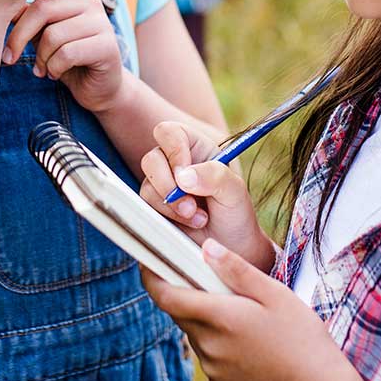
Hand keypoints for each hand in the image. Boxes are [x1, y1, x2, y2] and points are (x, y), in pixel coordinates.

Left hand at [3, 0, 124, 112]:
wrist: (97, 88)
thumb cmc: (66, 58)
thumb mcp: (44, 34)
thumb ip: (29, 17)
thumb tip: (0, 5)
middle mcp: (90, 1)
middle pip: (42, 9)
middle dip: (19, 37)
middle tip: (8, 58)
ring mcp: (101, 22)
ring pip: (53, 35)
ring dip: (41, 58)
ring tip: (42, 68)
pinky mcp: (107, 46)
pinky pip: (67, 54)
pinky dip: (54, 68)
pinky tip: (54, 74)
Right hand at [140, 120, 274, 269]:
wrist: (231, 247)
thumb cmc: (235, 213)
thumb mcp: (235, 191)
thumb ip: (214, 176)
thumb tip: (183, 176)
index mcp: (194, 147)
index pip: (169, 133)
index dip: (173, 151)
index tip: (186, 177)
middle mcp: (174, 162)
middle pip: (151, 159)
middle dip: (168, 185)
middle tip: (191, 206)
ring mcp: (162, 184)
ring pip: (147, 185)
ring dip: (171, 206)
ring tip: (198, 218)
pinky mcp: (154, 207)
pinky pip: (145, 207)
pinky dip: (167, 218)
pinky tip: (189, 224)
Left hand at [142, 241, 366, 380]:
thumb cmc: (302, 338)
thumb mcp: (274, 294)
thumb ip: (236, 270)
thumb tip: (206, 247)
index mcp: (218, 318)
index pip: (166, 297)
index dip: (151, 277)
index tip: (147, 260)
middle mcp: (208, 346)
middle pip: (180, 312)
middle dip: (185, 292)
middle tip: (207, 277)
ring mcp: (214, 369)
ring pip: (195, 333)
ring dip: (204, 317)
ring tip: (237, 308)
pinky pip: (208, 354)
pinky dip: (216, 340)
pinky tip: (246, 337)